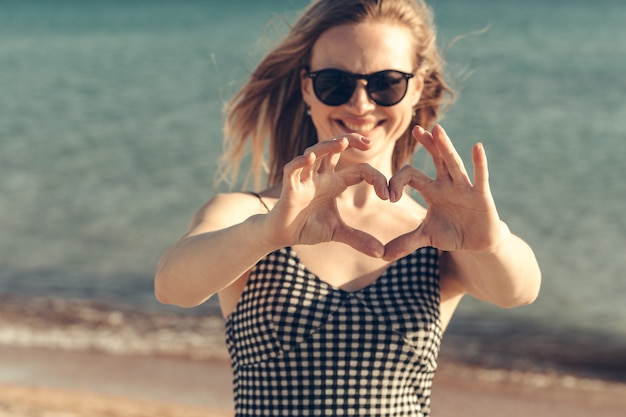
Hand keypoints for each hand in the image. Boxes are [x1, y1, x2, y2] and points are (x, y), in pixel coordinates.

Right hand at [265, 134, 389, 256]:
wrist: (282, 235)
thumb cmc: (306, 227)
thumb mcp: (338, 232)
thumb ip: (358, 239)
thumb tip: (381, 253)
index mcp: (334, 183)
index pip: (359, 171)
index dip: (375, 179)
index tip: (388, 195)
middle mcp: (320, 176)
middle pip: (335, 150)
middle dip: (350, 142)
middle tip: (368, 141)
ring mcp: (304, 179)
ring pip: (315, 153)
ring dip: (327, 146)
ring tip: (342, 142)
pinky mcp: (289, 187)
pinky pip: (293, 169)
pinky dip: (300, 163)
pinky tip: (310, 158)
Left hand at [383, 125, 502, 260]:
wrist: (479, 243)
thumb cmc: (453, 233)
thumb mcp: (426, 237)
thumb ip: (405, 243)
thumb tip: (381, 256)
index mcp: (432, 190)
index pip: (411, 176)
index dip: (397, 182)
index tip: (388, 197)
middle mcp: (447, 184)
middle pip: (435, 160)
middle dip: (428, 144)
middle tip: (416, 129)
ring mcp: (464, 188)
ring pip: (453, 164)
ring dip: (445, 147)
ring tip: (437, 129)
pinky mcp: (481, 195)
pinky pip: (479, 177)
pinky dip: (478, 163)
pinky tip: (477, 147)